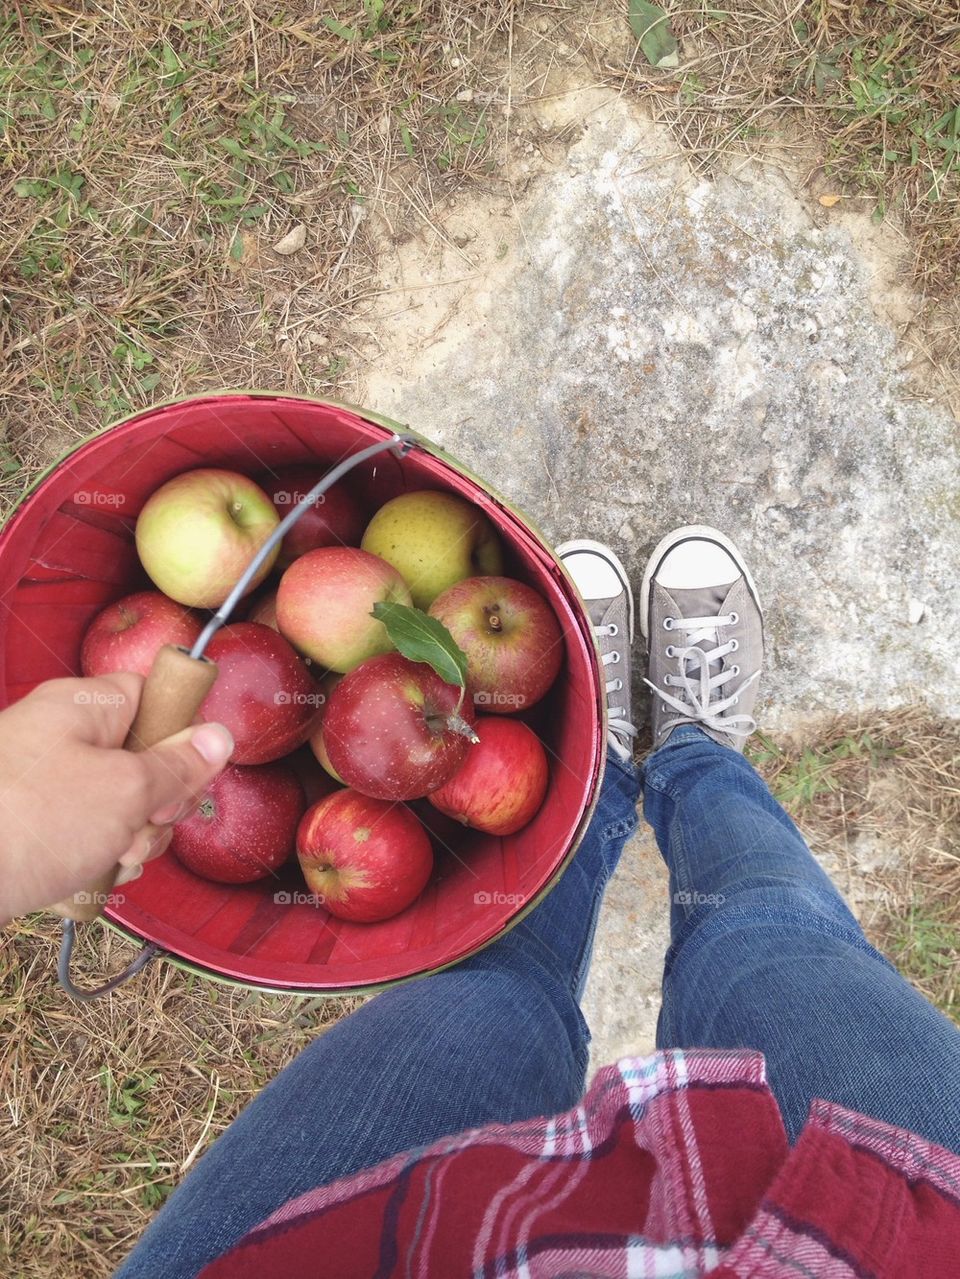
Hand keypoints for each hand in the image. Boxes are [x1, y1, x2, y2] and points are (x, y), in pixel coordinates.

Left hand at [0, 673, 232, 922]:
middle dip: (157, 802)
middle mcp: (60, 736)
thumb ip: (177, 766)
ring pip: (118, 803)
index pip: (151, 695)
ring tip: (110, 857)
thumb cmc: (27, 824)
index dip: (180, 732)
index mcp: (81, 706)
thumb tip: (219, 736)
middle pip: (141, 757)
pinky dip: (96, 855)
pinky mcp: (30, 825)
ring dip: (131, 837)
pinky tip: (89, 874)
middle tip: (143, 824)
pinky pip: (85, 832)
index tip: (188, 771)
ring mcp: (43, 783)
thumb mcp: (124, 792)